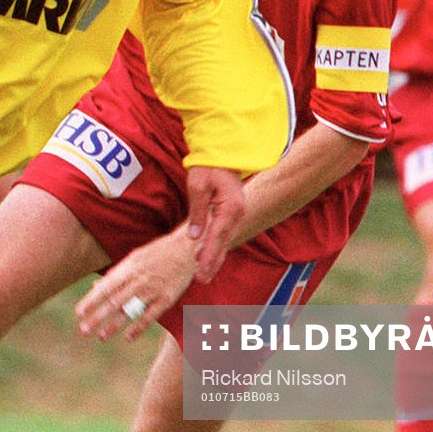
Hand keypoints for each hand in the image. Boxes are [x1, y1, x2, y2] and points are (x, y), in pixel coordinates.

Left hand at [74, 226, 196, 341]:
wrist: (186, 249)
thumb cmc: (157, 253)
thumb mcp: (133, 258)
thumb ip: (115, 274)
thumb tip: (94, 288)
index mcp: (129, 268)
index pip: (105, 287)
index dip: (91, 301)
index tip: (79, 313)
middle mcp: (139, 280)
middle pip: (114, 302)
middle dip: (97, 317)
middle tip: (84, 331)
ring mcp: (153, 290)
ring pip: (130, 311)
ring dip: (114, 325)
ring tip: (101, 336)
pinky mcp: (167, 299)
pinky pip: (150, 317)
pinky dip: (138, 328)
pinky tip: (127, 337)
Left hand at [185, 165, 242, 283]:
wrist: (223, 151)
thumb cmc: (209, 165)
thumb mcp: (197, 186)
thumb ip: (197, 213)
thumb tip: (194, 237)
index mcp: (230, 208)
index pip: (217, 238)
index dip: (208, 256)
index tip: (200, 272)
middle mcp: (238, 213)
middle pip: (224, 243)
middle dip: (212, 262)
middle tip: (201, 280)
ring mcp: (238, 213)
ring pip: (225, 240)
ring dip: (214, 256)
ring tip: (203, 272)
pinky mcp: (233, 211)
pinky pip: (225, 232)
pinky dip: (217, 245)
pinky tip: (207, 254)